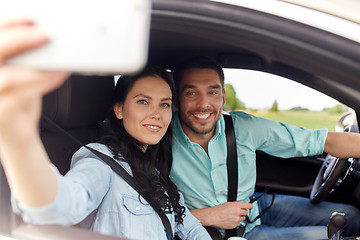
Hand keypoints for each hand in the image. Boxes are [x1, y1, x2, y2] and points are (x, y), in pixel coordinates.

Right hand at [0, 18, 68, 147]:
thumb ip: (25, 55)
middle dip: (20, 40)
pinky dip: (42, 83)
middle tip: (44, 36)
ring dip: (38, 68)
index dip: (8, 23)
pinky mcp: (0, 115)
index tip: (30, 19)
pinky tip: (58, 76)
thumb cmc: (19, 100)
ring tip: (60, 62)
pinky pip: (20, 96)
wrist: (17, 133)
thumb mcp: (21, 72)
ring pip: (7, 78)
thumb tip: (46, 35)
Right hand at [190, 201, 252, 228]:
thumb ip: (236, 205)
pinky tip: (230, 220)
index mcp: (236, 205)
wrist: (213, 216)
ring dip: (239, 217)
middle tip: (238, 212)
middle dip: (243, 212)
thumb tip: (241, 206)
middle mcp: (237, 212)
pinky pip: (238, 223)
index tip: (251, 206)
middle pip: (246, 212)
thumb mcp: (228, 204)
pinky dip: (235, 222)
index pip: (248, 205)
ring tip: (233, 216)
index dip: (250, 206)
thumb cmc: (219, 209)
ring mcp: (236, 219)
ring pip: (243, 218)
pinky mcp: (234, 225)